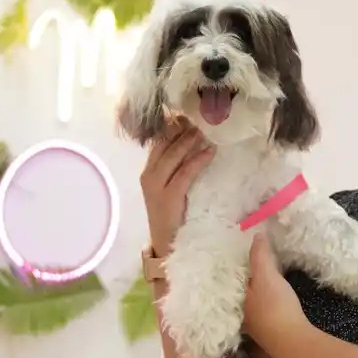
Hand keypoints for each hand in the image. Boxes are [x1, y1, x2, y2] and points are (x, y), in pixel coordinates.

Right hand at [140, 117, 213, 255]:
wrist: (165, 243)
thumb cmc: (172, 215)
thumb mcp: (170, 187)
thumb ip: (177, 168)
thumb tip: (195, 142)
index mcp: (148, 171)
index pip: (158, 141)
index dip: (172, 125)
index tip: (187, 113)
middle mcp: (148, 175)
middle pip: (164, 143)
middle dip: (181, 128)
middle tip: (198, 117)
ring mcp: (156, 186)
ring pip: (173, 155)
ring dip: (189, 140)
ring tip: (204, 130)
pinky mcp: (169, 197)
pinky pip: (185, 173)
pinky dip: (198, 160)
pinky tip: (210, 151)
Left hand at [243, 233, 305, 347]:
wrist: (294, 341)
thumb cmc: (275, 306)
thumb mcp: (266, 275)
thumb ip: (260, 255)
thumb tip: (256, 234)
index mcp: (237, 300)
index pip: (234, 279)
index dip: (240, 266)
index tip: (246, 253)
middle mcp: (243, 315)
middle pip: (245, 292)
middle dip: (250, 280)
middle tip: (259, 263)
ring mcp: (258, 327)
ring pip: (256, 303)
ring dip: (260, 292)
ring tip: (269, 277)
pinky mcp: (273, 333)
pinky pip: (269, 312)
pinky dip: (271, 302)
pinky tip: (279, 298)